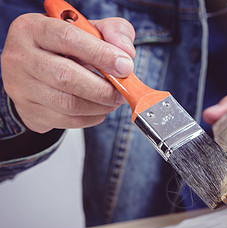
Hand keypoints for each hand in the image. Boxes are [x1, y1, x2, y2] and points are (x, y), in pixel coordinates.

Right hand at [1, 13, 135, 132]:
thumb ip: (114, 32)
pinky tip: (100, 108)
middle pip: (66, 76)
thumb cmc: (69, 47)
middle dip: (103, 88)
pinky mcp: (29, 111)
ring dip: (100, 105)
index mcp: (33, 28)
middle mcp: (20, 57)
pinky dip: (92, 117)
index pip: (67, 38)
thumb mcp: (92, 30)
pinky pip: (67, 121)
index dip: (101, 54)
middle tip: (122, 91)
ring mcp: (21, 87)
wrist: (41, 69)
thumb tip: (126, 53)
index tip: (125, 66)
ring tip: (114, 100)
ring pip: (67, 103)